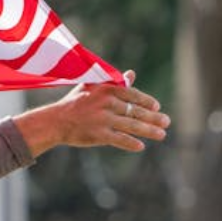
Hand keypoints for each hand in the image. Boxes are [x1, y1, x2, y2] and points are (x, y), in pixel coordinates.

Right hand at [12, 70, 170, 155]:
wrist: (55, 121)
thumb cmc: (75, 103)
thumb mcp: (93, 87)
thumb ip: (114, 82)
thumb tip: (132, 74)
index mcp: (106, 89)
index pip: (132, 94)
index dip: (146, 101)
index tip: (157, 107)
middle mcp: (106, 103)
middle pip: (135, 111)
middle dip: (153, 118)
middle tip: (167, 122)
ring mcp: (102, 119)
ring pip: (131, 125)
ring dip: (149, 131)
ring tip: (162, 135)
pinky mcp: (98, 134)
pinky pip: (119, 139)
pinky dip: (130, 143)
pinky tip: (141, 146)